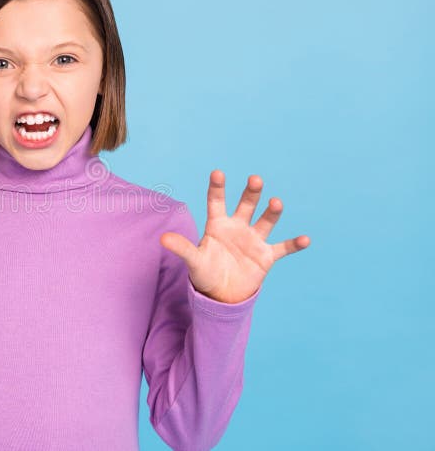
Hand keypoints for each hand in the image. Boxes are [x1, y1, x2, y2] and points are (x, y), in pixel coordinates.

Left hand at [160, 170, 309, 303]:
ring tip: (276, 202)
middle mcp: (237, 227)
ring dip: (272, 212)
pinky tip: (305, 239)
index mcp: (217, 225)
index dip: (217, 187)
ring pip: (265, 221)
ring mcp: (253, 240)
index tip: (217, 172)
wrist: (222, 294)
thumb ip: (182, 248)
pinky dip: (294, 244)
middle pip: (246, 205)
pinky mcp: (266, 256)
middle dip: (251, 193)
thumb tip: (163, 239)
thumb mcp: (193, 260)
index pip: (216, 201)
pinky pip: (283, 247)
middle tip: (254, 179)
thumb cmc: (205, 272)